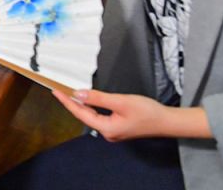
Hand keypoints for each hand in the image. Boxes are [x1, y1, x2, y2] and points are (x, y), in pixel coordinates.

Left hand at [52, 88, 209, 140]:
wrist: (167, 121)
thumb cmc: (147, 112)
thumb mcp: (121, 101)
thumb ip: (98, 98)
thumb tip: (78, 94)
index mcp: (106, 129)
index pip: (80, 113)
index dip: (67, 102)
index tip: (55, 92)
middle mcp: (108, 133)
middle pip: (84, 116)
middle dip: (72, 103)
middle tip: (59, 90)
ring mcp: (113, 131)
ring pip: (92, 116)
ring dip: (82, 105)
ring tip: (69, 93)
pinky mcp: (119, 127)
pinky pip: (100, 116)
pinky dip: (92, 107)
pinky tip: (88, 100)